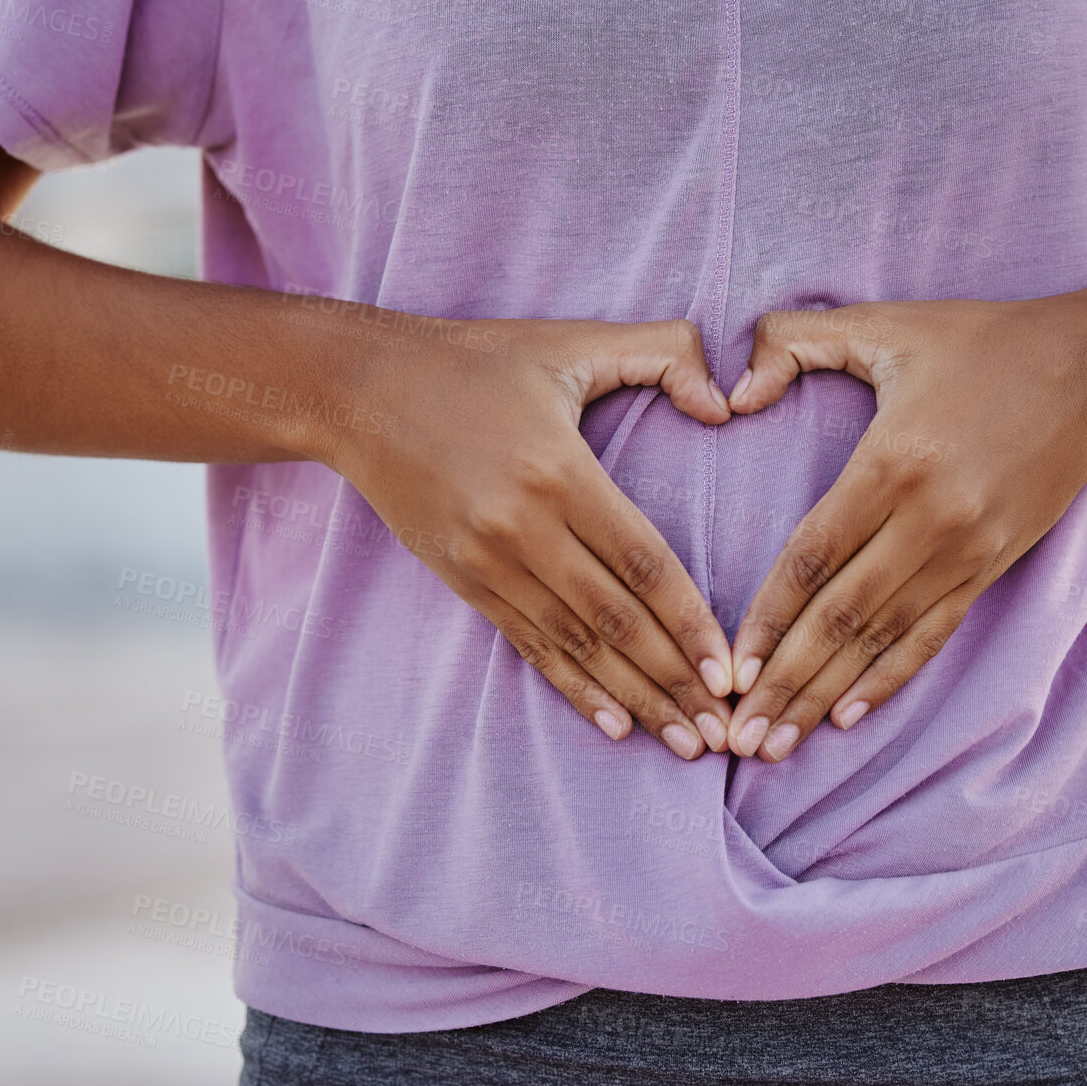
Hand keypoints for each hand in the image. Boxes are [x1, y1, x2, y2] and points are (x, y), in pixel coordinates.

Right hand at [324, 314, 735, 759]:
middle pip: (614, 621)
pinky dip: (573, 689)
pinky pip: (529, 645)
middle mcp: (521, 527)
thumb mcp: (571, 342)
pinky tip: (613, 725)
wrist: (357, 391)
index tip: (729, 672)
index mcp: (558, 471)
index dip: (689, 623)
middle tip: (724, 732)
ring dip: (634, 699)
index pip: (641, 564)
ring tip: (686, 743)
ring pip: (575, 645)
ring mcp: (486, 561)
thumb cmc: (476, 362)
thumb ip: (663, 351)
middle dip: (674, 682)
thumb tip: (727, 404)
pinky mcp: (461, 580)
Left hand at [721, 297, 1086, 760]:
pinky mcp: (992, 567)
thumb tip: (733, 393)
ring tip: (775, 745)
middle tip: (738, 736)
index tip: (730, 669)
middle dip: (785, 682)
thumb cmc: (981, 343)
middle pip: (841, 618)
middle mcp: (930, 520)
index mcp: (893, 463)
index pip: (813, 557)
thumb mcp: (885, 323)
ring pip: (882, 639)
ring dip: (824, 696)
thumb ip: (795, 340)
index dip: (767, 618)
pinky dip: (888, 679)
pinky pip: (931, 635)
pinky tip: (848, 715)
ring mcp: (966, 551)